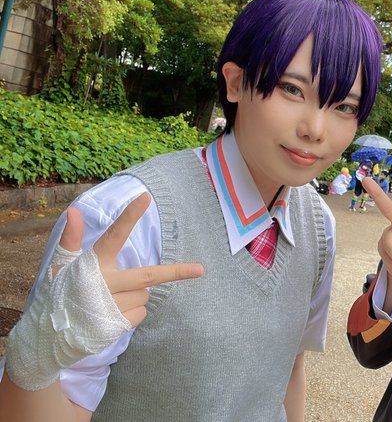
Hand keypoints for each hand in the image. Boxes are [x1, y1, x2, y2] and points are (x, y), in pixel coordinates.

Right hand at [60, 192, 204, 326]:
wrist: (47, 337)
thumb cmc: (58, 295)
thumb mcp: (62, 266)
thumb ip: (71, 239)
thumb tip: (74, 211)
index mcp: (92, 265)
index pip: (113, 235)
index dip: (129, 216)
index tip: (145, 197)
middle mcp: (103, 284)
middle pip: (148, 276)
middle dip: (176, 272)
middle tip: (200, 270)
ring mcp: (111, 307)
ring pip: (145, 294)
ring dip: (136, 294)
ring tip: (111, 298)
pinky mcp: (116, 325)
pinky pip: (141, 312)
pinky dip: (133, 311)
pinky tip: (113, 313)